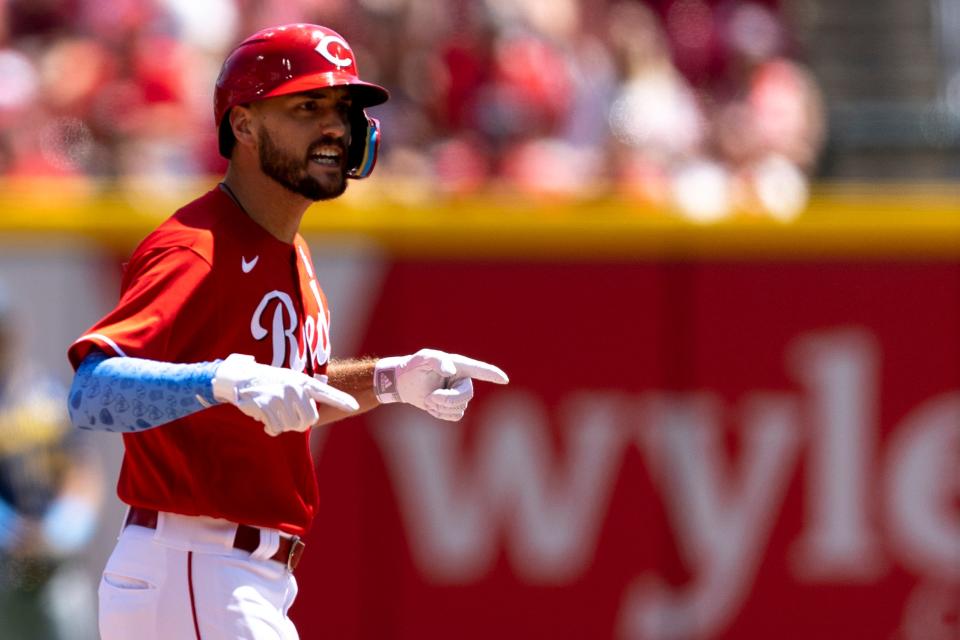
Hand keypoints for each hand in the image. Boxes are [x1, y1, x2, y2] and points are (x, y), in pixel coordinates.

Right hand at [213, 354, 358, 435]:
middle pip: (309, 420)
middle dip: (299, 424)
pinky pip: (275, 428)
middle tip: (288, 418)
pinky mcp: (265, 406)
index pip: (326, 393)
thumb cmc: (270, 383)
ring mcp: (280, 397)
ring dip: (282, 426)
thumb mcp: (290, 381)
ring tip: (273, 413)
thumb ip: (304, 396)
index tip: (356, 406)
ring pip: (291, 426)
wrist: (242, 378)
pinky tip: (265, 420)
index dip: (342, 400)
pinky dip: (270, 429)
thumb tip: (312, 418)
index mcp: (303, 382)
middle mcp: (294, 388)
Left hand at [374, 348, 508, 420]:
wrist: (405, 383)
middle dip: (448, 400)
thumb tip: (451, 371)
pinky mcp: (452, 407)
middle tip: (431, 398)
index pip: (480, 370)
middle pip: (467, 396)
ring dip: (441, 407)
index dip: (493, 375)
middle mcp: (462, 380)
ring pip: (460, 408)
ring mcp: (458, 395)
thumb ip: (437, 360)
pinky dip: (441, 414)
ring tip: (429, 399)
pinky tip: (432, 407)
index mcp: (459, 366)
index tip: (504, 379)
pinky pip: (455, 416)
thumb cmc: (414, 367)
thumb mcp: (423, 358)